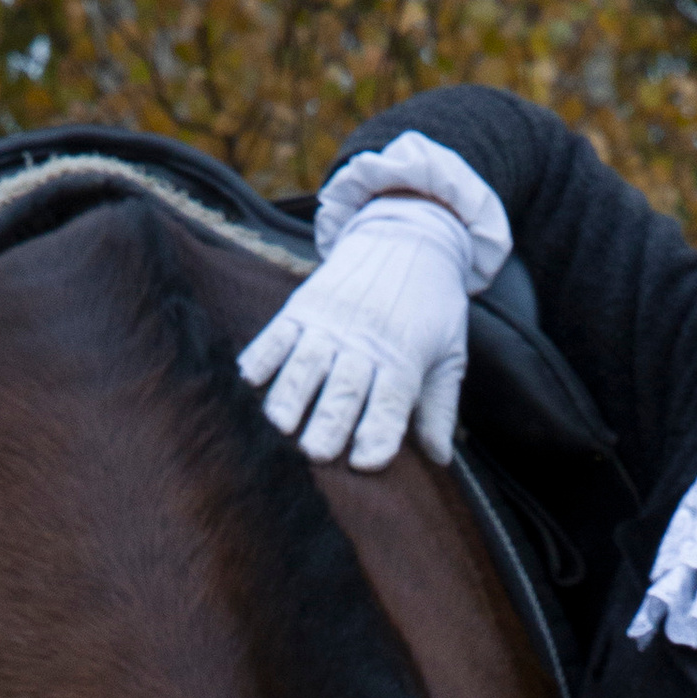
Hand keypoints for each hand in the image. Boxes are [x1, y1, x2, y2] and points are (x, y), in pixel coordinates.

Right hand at [237, 198, 473, 470]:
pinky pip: (276, 335)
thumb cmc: (432, 306)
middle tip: (315, 454)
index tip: (365, 462)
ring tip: (278, 427)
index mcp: (403, 357)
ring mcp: (329, 323)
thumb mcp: (449, 354)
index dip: (378, 431)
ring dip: (290, 397)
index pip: (390, 401)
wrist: (407, 235)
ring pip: (305, 365)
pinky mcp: (302, 306)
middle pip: (343, 388)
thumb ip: (440, 407)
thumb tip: (441, 458)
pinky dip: (260, 357)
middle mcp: (363, 340)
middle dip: (328, 421)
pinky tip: (247, 380)